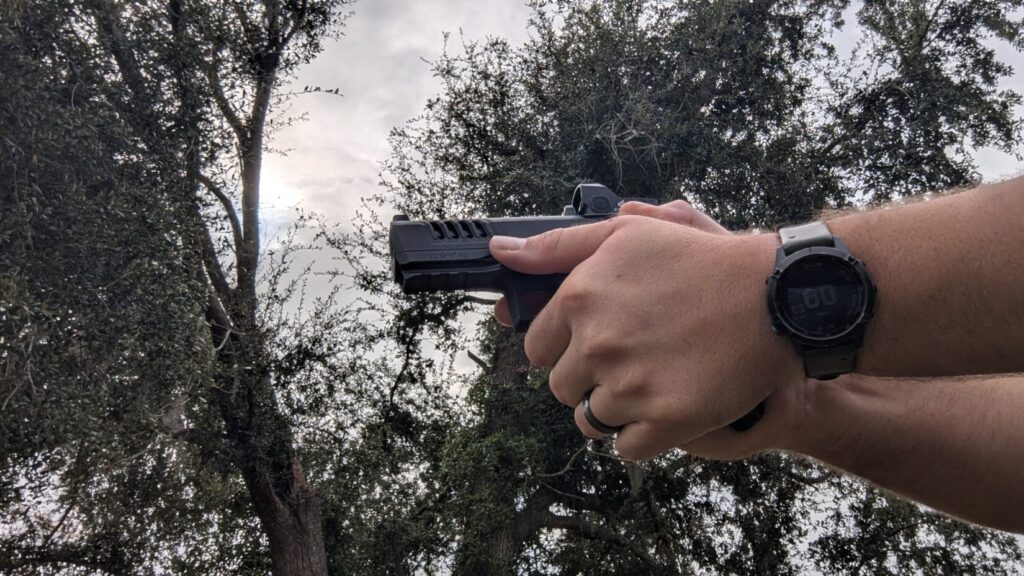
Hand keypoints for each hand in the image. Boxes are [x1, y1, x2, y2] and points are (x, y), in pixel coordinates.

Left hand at [489, 201, 802, 460]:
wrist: (774, 297)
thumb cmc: (699, 260)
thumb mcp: (625, 234)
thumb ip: (556, 247)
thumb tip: (500, 253)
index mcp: (578, 300)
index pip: (537, 349)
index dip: (567, 347)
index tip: (598, 340)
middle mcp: (596, 345)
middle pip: (562, 388)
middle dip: (590, 378)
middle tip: (634, 359)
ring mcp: (629, 387)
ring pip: (590, 421)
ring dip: (614, 408)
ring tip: (652, 381)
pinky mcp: (663, 422)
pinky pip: (625, 448)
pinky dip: (641, 435)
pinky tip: (666, 406)